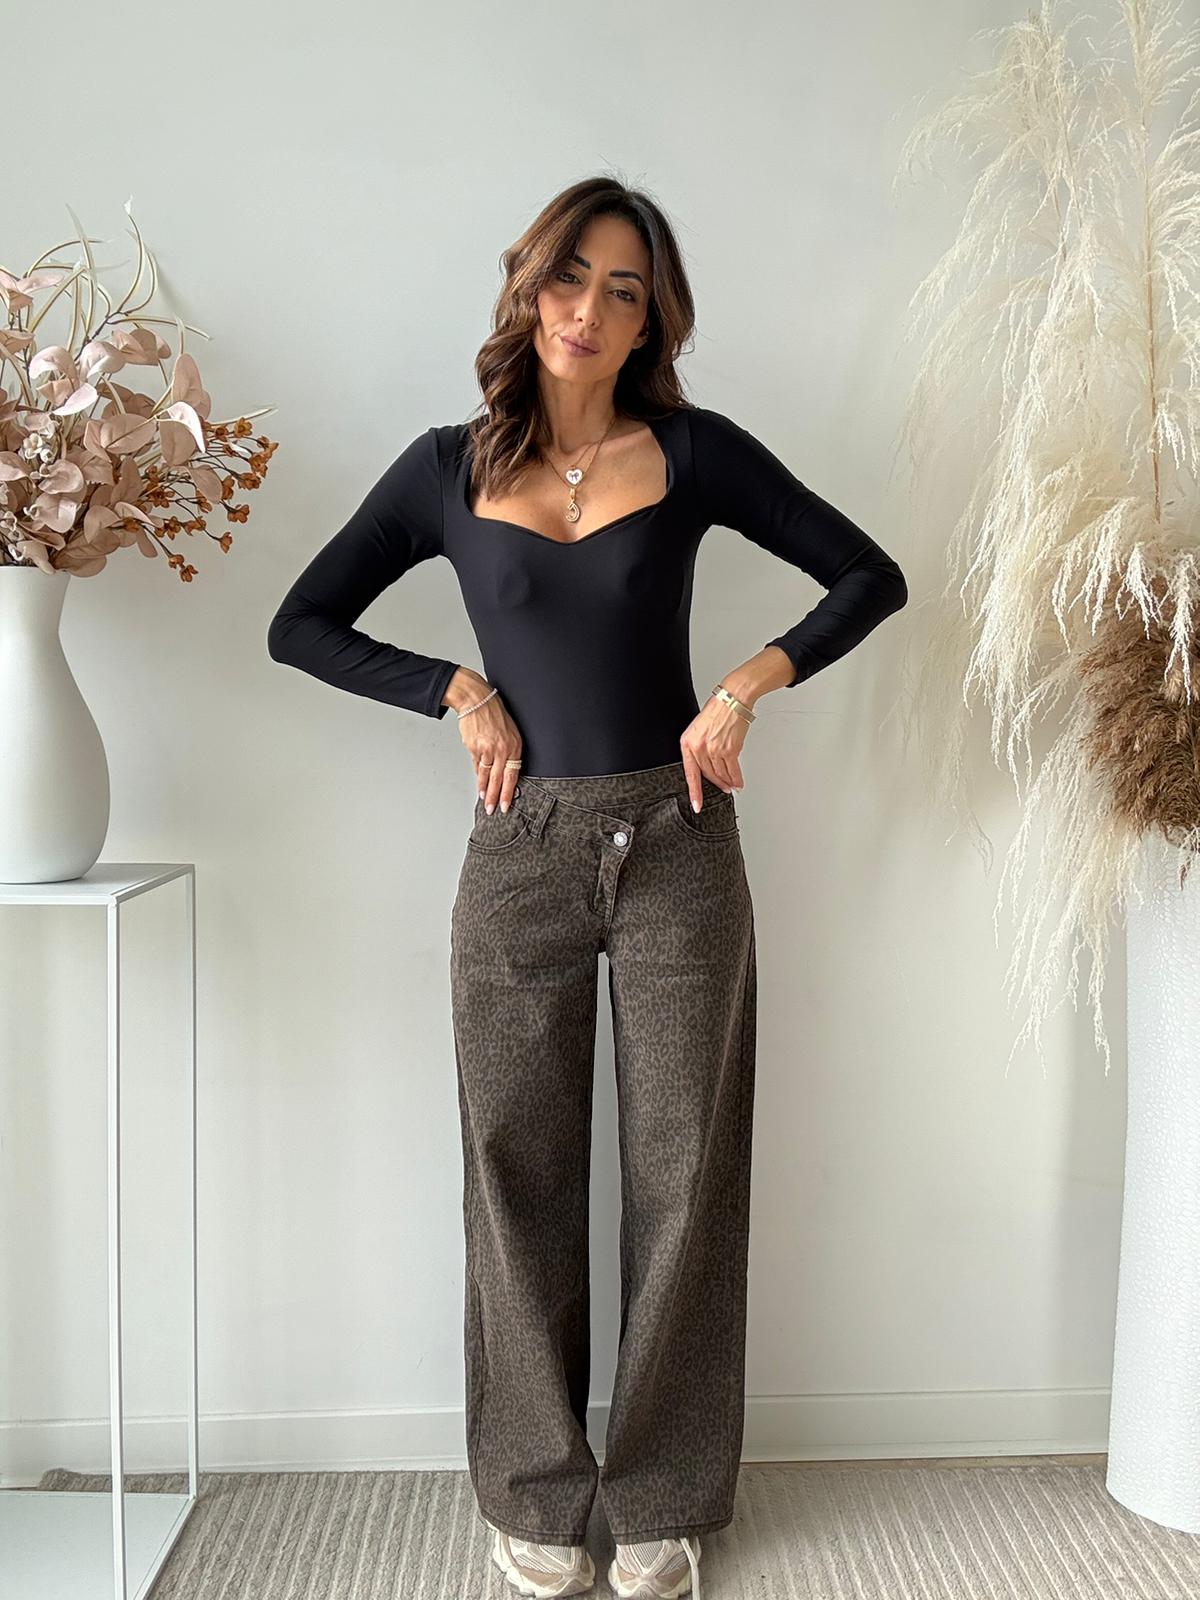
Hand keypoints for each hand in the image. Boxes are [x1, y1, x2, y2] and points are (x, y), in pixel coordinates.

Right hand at [450, 673, 523, 813]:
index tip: (505, 805)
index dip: (508, 792)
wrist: (476, 699)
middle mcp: (501, 749)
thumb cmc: (494, 713)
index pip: (512, 775)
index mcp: (514, 745)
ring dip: (483, 789)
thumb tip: (502, 771)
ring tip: (483, 800)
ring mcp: (486, 749)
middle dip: (494, 797)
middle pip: (498, 779)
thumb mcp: (510, 732)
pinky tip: (478, 783)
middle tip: (491, 810)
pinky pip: (476, 764)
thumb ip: (507, 752)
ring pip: (485, 774)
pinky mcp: (473, 747)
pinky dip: (477, 774)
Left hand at [679, 691, 750, 810]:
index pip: (690, 773)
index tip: (697, 804)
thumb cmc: (717, 711)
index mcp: (687, 742)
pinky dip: (736, 779)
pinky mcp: (729, 749)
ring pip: (721, 774)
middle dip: (717, 785)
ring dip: (727, 783)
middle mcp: (699, 747)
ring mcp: (714, 749)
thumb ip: (699, 748)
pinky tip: (738, 783)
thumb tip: (705, 766)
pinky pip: (733, 770)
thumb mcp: (698, 729)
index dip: (694, 792)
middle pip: (708, 774)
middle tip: (723, 790)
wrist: (732, 699)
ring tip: (731, 787)